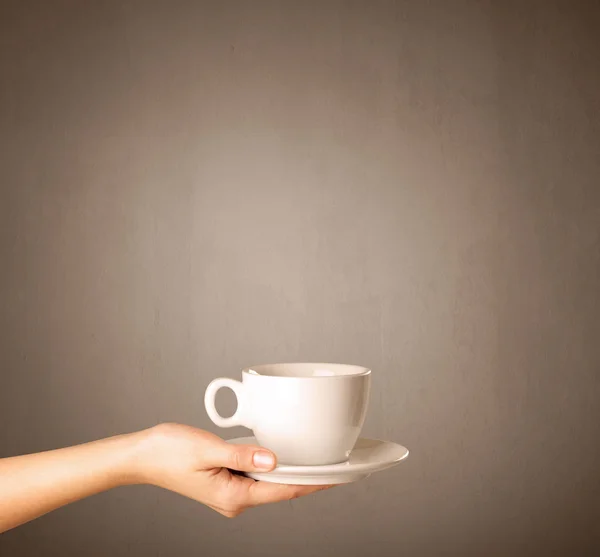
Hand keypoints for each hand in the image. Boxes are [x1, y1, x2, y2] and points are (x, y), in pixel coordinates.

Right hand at [131, 423, 331, 516]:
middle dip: (305, 479)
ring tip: (313, 461)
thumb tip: (274, 461)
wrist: (142, 456)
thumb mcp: (208, 449)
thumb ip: (243, 456)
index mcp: (233, 496)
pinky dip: (270, 469)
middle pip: (278, 490)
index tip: (334, 478)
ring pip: (267, 484)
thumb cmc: (169, 452)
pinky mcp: (224, 483)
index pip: (281, 492)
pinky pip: (254, 478)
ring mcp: (229, 493)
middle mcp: (234, 500)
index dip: (310, 484)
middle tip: (332, 466)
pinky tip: (280, 458)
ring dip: (287, 473)